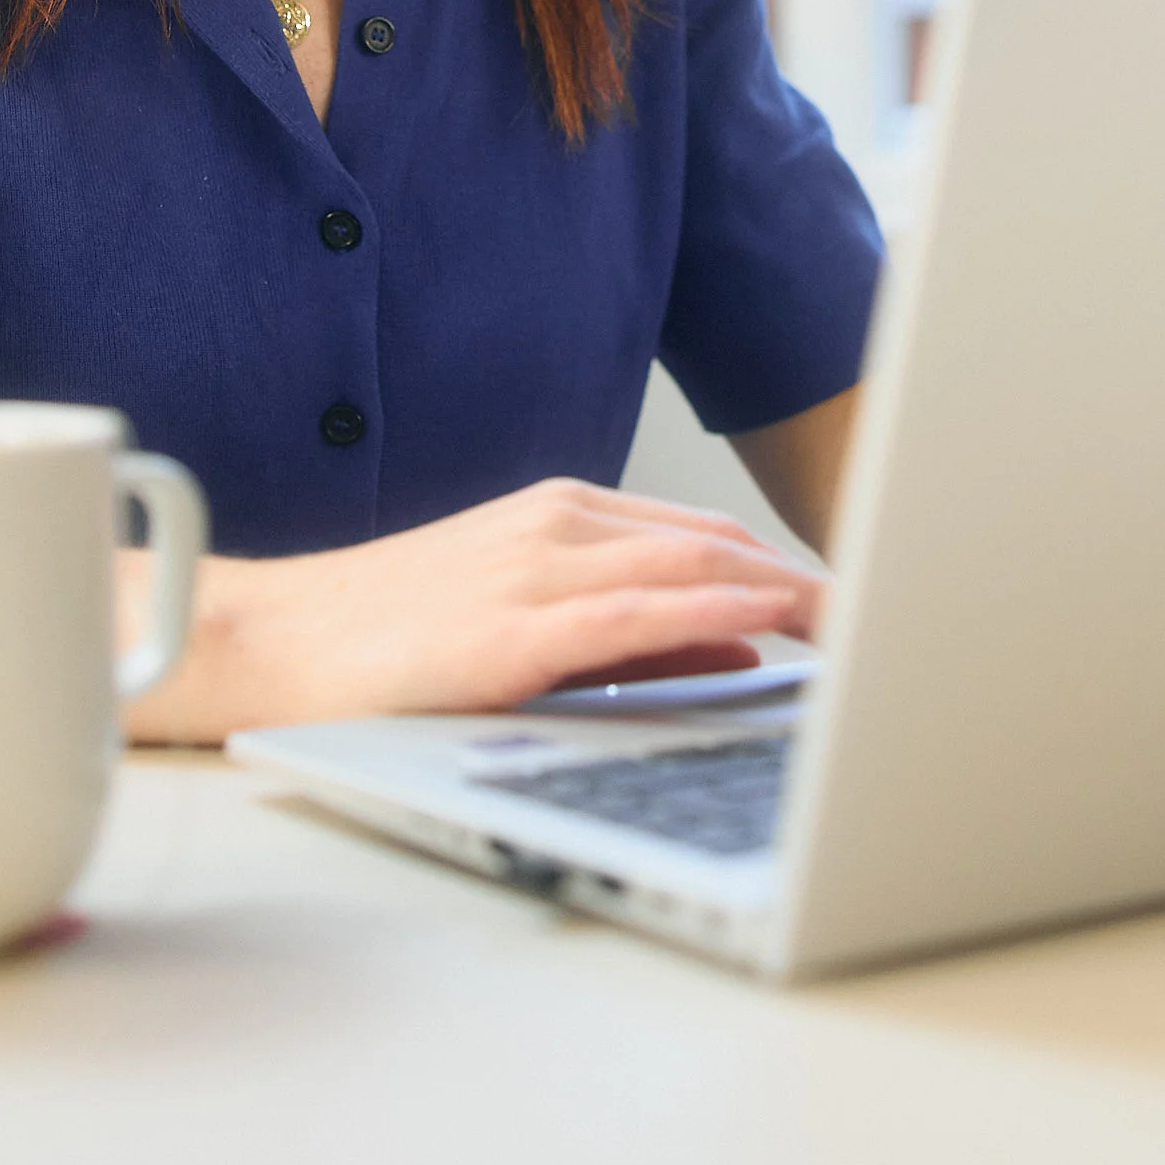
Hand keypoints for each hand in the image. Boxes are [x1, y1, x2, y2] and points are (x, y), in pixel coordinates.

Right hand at [126, 478, 821, 744]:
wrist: (272, 644)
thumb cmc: (389, 641)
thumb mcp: (522, 617)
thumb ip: (628, 629)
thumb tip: (737, 647)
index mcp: (559, 516)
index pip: (704, 535)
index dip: (788, 567)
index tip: (858, 600)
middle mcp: (557, 527)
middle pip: (715, 543)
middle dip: (809, 582)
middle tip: (892, 616)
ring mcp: (534, 571)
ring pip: (691, 568)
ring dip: (786, 594)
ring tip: (860, 624)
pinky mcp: (513, 629)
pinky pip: (638, 613)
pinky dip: (715, 614)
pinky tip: (770, 625)